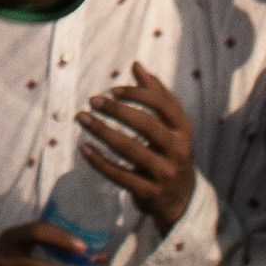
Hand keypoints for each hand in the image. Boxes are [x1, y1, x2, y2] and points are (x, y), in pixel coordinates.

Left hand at [77, 68, 196, 234]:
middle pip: (147, 125)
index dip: (138, 94)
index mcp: (183, 130)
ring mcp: (164, 173)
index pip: (163, 105)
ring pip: (130, 149)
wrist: (181, 199)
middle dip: (118, 111)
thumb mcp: (171, 126)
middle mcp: (178, 150)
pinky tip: (83, 148)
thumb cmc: (170, 152)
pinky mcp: (149, 192)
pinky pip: (120, 175)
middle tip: (93, 100)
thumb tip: (137, 65)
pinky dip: (99, 161)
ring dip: (103, 131)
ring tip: (81, 118)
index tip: (113, 90)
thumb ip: (157, 95)